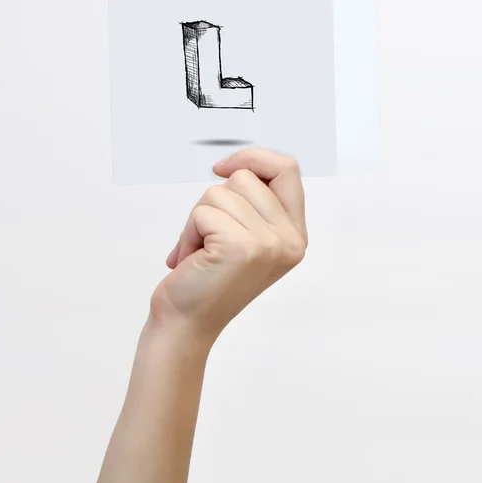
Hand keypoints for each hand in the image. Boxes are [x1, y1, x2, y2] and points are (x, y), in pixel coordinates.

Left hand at [149, 149, 307, 345]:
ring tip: (201, 252)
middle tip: (209, 239)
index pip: (287, 169)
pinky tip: (193, 260)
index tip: (221, 169)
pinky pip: (203, 213)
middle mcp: (289, 240)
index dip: (254, 158)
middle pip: (245, 177)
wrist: (186, 324)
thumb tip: (232, 165)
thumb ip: (252, 204)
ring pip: (220, 192)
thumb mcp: (244, 237)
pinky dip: (188, 234)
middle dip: (214, 202)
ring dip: (198, 220)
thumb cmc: (207, 279)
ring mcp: (269, 244)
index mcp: (294, 234)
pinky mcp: (241, 248)